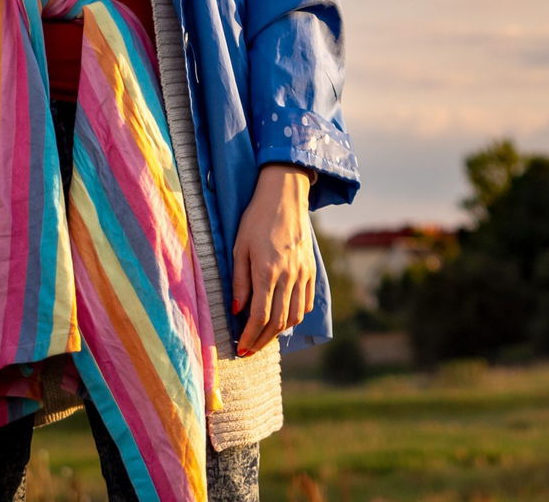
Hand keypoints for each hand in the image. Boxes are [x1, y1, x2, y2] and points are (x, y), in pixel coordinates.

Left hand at [231, 165, 315, 356]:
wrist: (285, 196)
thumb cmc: (256, 219)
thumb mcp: (239, 248)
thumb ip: (239, 281)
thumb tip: (237, 311)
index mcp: (267, 271)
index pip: (260, 316)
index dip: (249, 337)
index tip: (240, 349)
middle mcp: (288, 276)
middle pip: (278, 322)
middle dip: (261, 341)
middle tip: (248, 351)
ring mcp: (302, 273)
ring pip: (294, 316)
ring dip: (278, 333)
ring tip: (263, 338)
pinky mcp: (311, 270)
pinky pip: (306, 303)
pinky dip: (295, 317)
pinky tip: (283, 320)